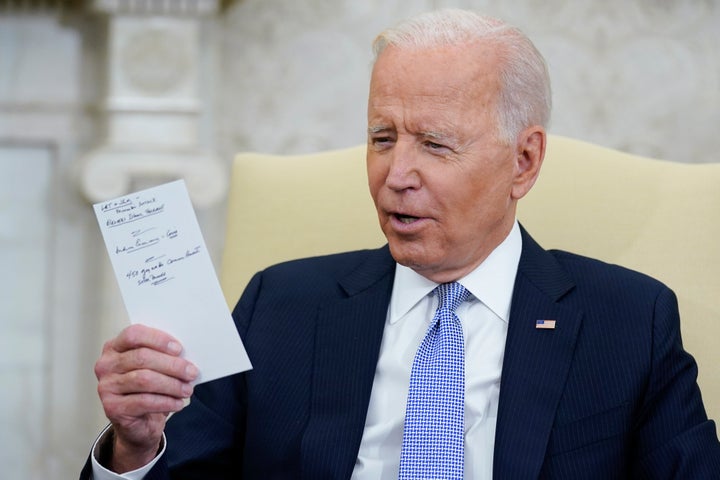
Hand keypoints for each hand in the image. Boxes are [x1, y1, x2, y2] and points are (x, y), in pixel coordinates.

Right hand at [94, 324, 197, 471]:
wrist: (137, 422)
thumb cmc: (146, 389)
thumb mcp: (152, 367)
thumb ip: (161, 356)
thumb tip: (185, 355)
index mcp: (114, 347)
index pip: (133, 334)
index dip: (158, 339)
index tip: (179, 349)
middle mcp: (106, 365)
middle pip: (142, 358)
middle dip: (172, 365)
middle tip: (191, 372)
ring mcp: (106, 386)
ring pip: (144, 379)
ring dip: (172, 385)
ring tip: (187, 389)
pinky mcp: (112, 407)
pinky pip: (144, 401)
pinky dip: (166, 402)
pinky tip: (177, 403)